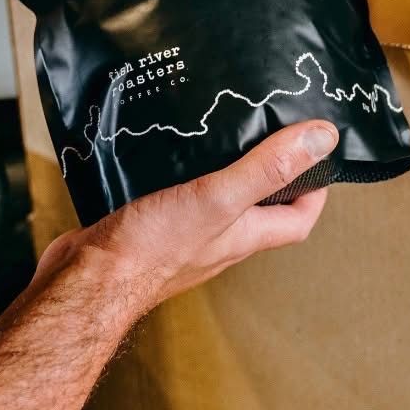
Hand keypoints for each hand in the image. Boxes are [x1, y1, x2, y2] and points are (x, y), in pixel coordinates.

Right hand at [36, 120, 337, 328]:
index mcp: (242, 237)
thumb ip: (266, 169)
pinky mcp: (144, 228)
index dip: (314, 189)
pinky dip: (174, 173)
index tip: (317, 155)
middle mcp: (216, 240)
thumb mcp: (219, 199)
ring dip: (219, 170)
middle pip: (256, 209)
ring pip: (211, 202)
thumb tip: (322, 138)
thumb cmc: (152, 249)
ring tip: (217, 129)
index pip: (296, 219)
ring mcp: (179, 237)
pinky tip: (162, 151)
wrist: (87, 280)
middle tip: (266, 130)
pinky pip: (169, 197)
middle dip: (267, 173)